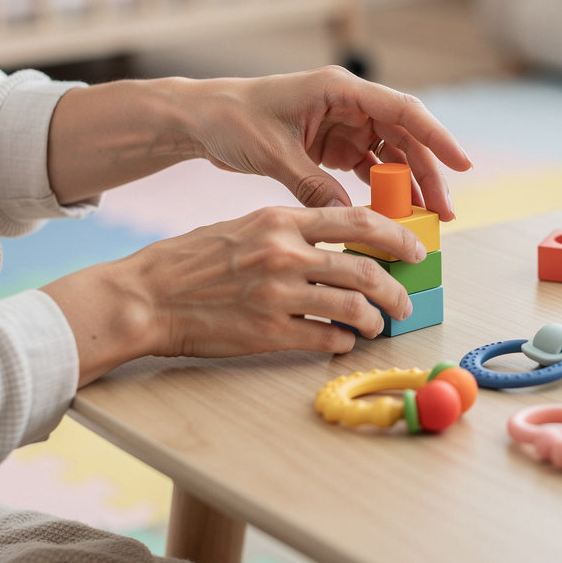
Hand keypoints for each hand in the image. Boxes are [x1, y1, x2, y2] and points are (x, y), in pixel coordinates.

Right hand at [43, 205, 426, 384]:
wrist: (146, 296)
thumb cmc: (193, 260)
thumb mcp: (245, 226)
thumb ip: (292, 231)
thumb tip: (342, 241)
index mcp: (280, 221)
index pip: (358, 220)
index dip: (397, 236)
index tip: (415, 250)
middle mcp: (284, 254)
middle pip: (365, 269)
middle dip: (395, 290)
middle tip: (404, 302)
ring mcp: (277, 295)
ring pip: (353, 307)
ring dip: (374, 321)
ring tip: (376, 326)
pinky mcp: (268, 333)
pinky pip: (325, 339)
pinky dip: (343, 342)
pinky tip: (342, 341)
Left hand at [183, 66, 470, 217]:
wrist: (203, 120)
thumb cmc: (233, 119)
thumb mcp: (274, 153)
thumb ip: (312, 184)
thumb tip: (348, 219)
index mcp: (339, 89)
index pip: (402, 109)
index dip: (437, 136)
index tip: (462, 163)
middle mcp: (350, 104)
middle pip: (404, 137)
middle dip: (427, 174)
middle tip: (444, 211)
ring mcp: (345, 125)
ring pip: (392, 155)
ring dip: (409, 185)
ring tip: (425, 219)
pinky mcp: (335, 146)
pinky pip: (370, 169)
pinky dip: (383, 190)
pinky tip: (394, 214)